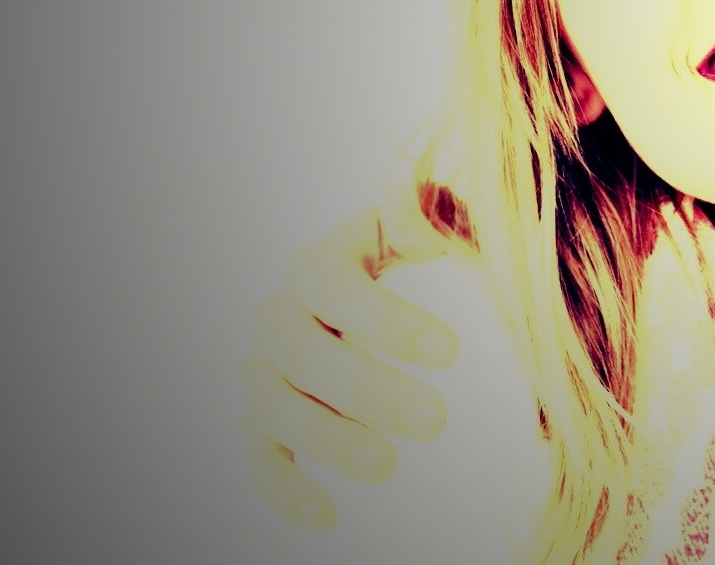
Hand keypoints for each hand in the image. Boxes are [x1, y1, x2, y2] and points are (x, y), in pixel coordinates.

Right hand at [241, 178, 458, 530]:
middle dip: (365, 388)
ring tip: (388, 466)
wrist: (380, 299)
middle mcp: (280, 317)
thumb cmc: (422, 259)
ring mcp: (266, 373)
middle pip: (301, 351)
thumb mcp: (435, 225)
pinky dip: (284, 489)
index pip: (334, 284)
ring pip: (274, 406)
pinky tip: (327, 517)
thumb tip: (411, 197)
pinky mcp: (265, 423)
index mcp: (318, 263)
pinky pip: (261, 458)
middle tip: (436, 421)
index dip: (385, 318)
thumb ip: (431, 212)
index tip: (453, 352)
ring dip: (326, 439)